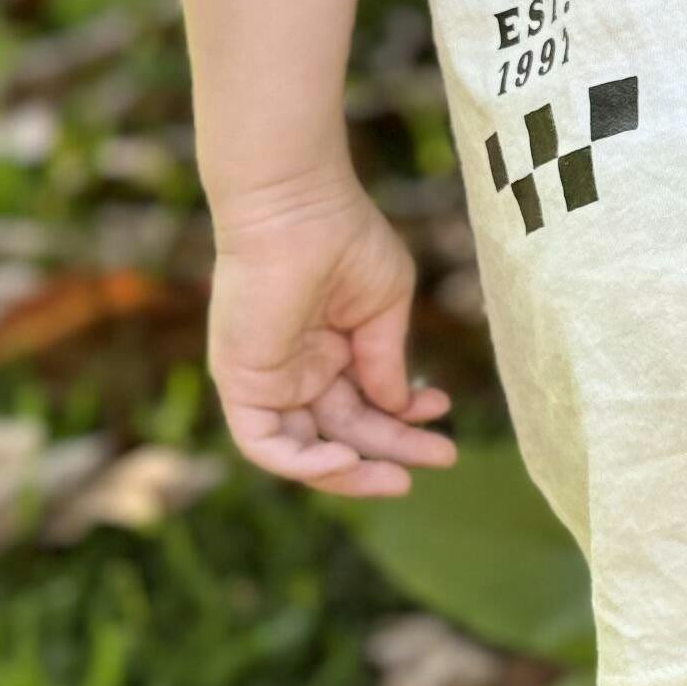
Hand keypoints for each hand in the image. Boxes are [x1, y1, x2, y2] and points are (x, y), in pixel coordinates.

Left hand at [204, 175, 456, 498]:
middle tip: (444, 457)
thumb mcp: (382, 308)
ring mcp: (268, 380)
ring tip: (401, 478)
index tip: (442, 410)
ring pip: (307, 449)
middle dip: (394, 447)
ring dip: (352, 472)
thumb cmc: (341, 238)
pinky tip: (348, 461)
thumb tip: (398, 408)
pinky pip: (266, 445)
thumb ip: (386, 362)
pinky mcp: (242, 384)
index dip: (405, 417)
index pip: (365, 403)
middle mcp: (296, 369)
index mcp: (328, 348)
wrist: (296, 207)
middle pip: (344, 431)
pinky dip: (304, 464)